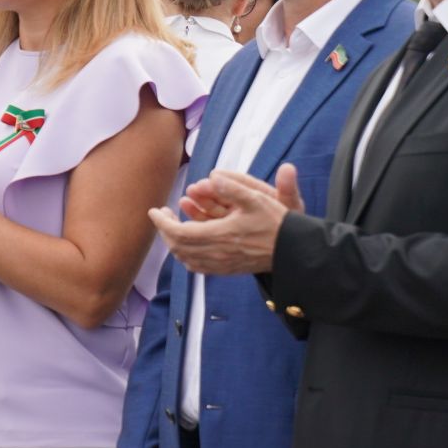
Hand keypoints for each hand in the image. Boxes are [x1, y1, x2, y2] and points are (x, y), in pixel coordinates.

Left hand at [149, 164, 301, 276]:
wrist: (293, 252)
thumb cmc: (276, 223)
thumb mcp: (257, 199)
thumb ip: (233, 188)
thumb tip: (212, 176)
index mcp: (218, 236)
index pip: (178, 233)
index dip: (162, 223)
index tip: (154, 210)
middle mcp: (216, 254)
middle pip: (178, 247)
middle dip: (165, 230)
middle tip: (162, 214)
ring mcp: (222, 265)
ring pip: (185, 259)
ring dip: (174, 243)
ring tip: (173, 227)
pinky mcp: (228, 270)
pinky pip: (198, 267)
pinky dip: (186, 255)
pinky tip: (190, 244)